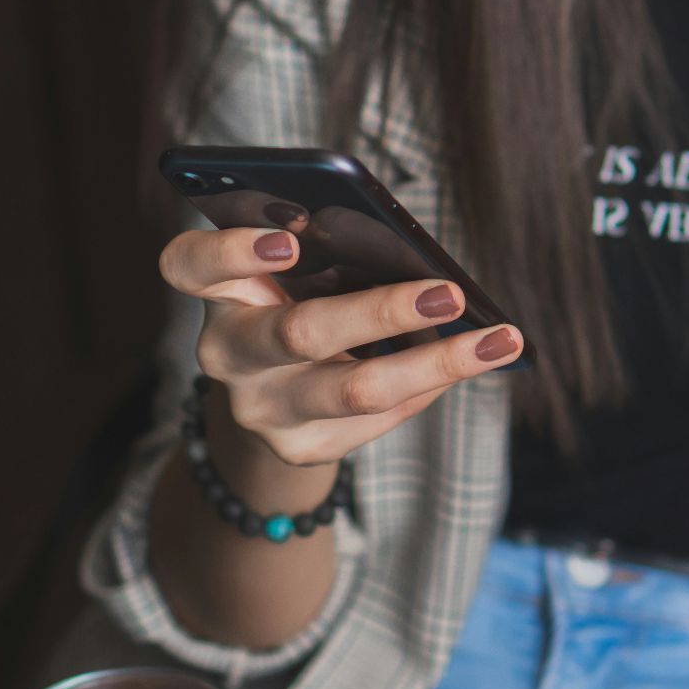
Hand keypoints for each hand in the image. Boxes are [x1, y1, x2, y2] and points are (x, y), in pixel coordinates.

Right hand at [158, 225, 522, 466]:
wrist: (274, 397)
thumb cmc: (297, 303)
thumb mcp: (295, 275)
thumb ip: (327, 254)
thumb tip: (419, 258)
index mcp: (216, 292)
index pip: (189, 265)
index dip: (232, 251)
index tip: (290, 238)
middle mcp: (226, 354)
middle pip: (299, 333)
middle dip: (382, 311)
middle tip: (450, 292)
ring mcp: (259, 410)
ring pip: (355, 391)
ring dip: (436, 362)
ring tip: (499, 340)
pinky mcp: (299, 450)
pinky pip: (380, 417)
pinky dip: (430, 384)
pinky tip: (469, 361)